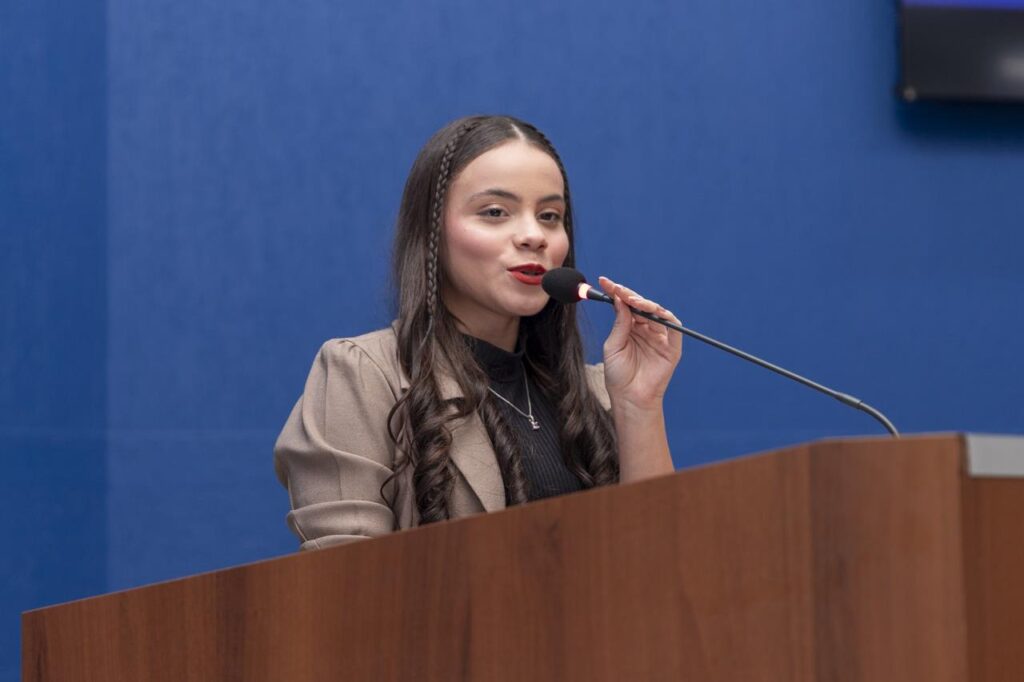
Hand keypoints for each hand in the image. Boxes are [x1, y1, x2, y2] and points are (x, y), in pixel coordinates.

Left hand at [599, 276, 681, 411]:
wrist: (629, 398)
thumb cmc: (618, 375)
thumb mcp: (613, 346)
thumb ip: (620, 323)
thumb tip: (620, 300)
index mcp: (630, 328)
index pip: (625, 305)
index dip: (616, 293)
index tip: (604, 282)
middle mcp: (645, 329)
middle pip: (641, 306)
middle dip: (630, 295)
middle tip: (619, 289)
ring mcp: (659, 337)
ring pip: (657, 313)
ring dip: (646, 304)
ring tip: (633, 301)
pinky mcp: (672, 347)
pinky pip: (674, 327)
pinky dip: (666, 317)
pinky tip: (653, 312)